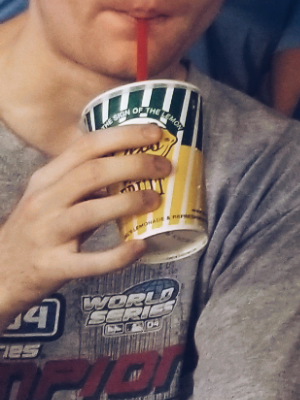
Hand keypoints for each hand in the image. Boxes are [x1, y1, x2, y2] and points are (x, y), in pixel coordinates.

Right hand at [0, 124, 168, 322]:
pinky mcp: (53, 266)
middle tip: (165, 167)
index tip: (156, 133)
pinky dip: (118, 255)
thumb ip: (83, 181)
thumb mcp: (50, 197)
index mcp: (45, 180)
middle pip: (91, 173)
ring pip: (90, 212)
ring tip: (156, 199)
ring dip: (129, 202)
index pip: (85, 147)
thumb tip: (136, 161)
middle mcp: (43, 203)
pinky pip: (90, 262)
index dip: (123, 136)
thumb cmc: (35, 231)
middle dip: (134, 164)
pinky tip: (140, 246)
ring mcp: (47, 235)